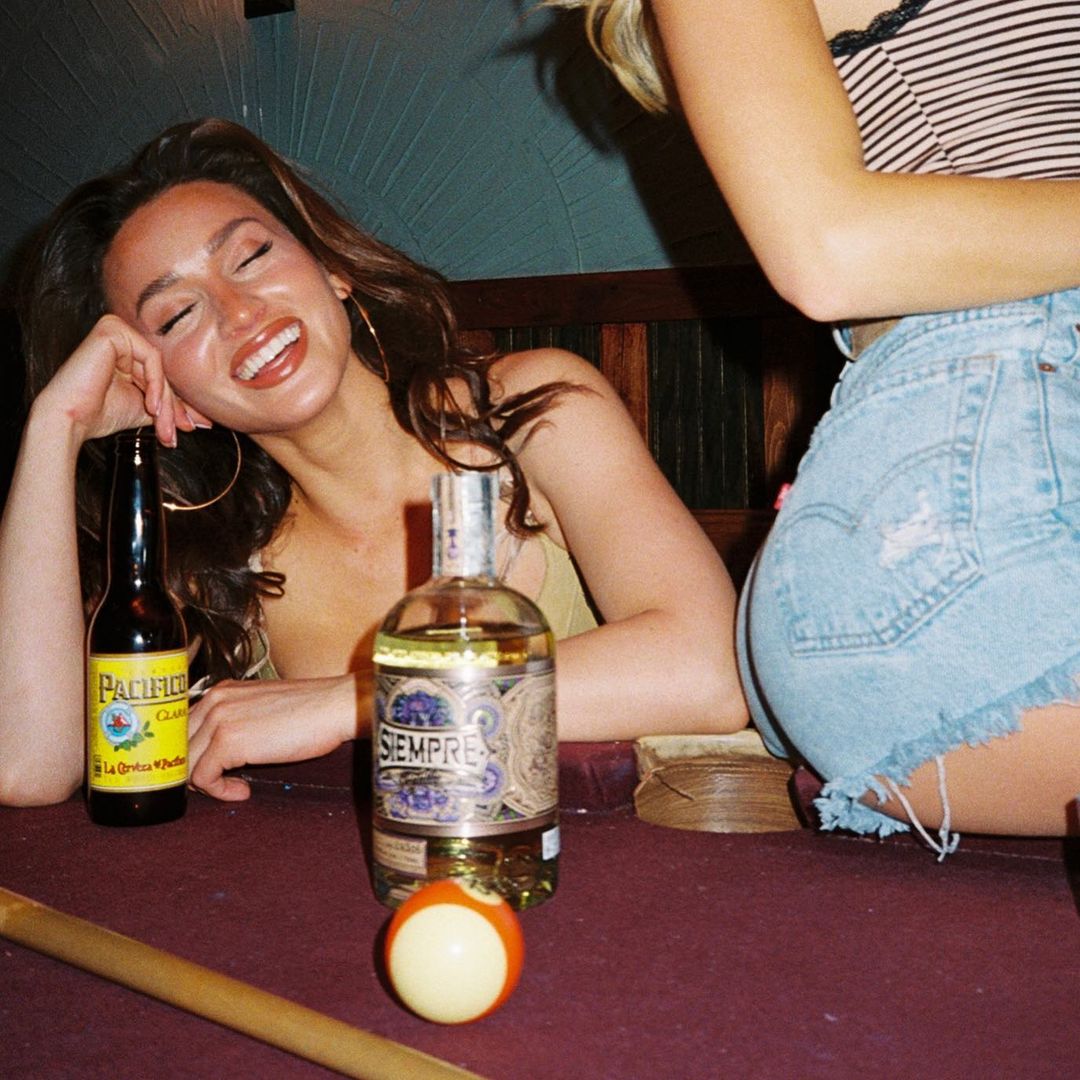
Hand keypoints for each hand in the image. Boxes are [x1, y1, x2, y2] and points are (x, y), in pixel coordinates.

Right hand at [34, 314, 209, 447]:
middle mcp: (122, 338)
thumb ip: (170, 406)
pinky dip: (155, 383)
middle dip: (173, 407)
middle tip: (175, 433)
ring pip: (159, 367)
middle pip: (162, 372)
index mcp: (127, 353)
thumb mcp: (145, 408)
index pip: (162, 375)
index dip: (177, 404)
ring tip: (163, 426)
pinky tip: (150, 405)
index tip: (190, 427)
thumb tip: (204, 419)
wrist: (71, 419)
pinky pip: (151, 357)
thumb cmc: (99, 414)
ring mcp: (116, 330)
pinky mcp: (112, 330)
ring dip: (165, 401)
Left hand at [187, 674, 365, 800]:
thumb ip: (237, 722)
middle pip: (180, 747)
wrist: (334, 706)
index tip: (208, 771)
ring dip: (206, 783)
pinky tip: (243, 790)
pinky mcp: (228, 742)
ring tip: (234, 787)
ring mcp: (219, 720)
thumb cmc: (311, 711)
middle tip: (219, 783)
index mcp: (222, 692)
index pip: (183, 729)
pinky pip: (204, 778)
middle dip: (194, 770)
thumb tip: (221, 754)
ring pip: (186, 764)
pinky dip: (219, 791)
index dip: (191, 754)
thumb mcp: (263, 709)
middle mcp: (214, 701)